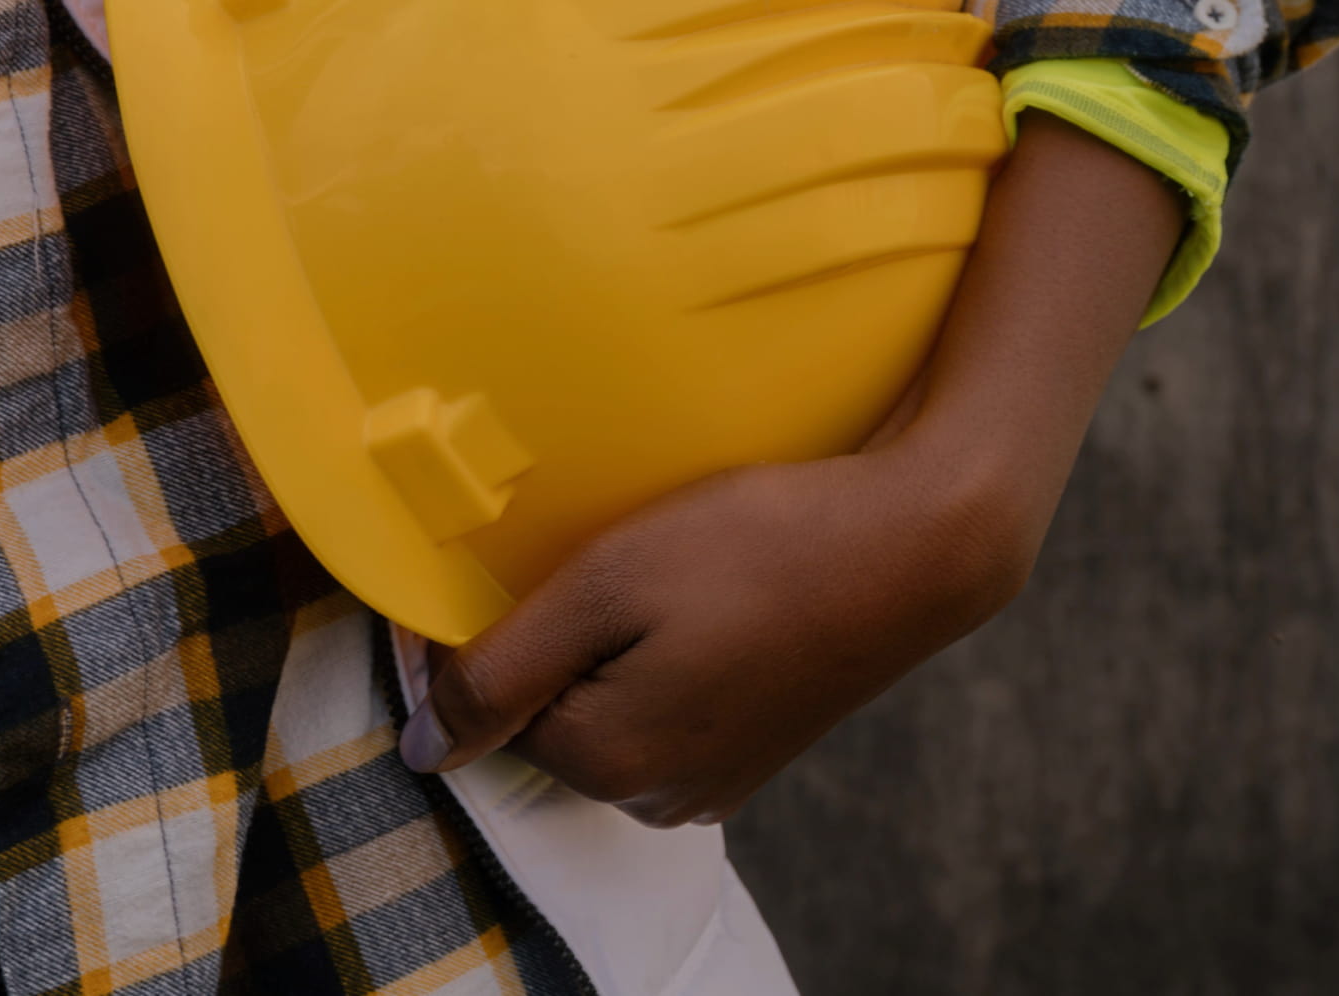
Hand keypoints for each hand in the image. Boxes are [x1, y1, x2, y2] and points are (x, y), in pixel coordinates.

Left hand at [404, 114, 1185, 825]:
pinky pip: (665, 702)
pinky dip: (662, 652)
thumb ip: (499, 675)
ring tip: (666, 573)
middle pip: (549, 710)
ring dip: (611, 643)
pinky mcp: (754, 748)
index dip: (494, 624)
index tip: (537, 557)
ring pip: (608, 705)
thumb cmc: (755, 546)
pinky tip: (700, 596)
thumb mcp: (602, 589)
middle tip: (614, 557)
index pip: (490, 704)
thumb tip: (423, 753)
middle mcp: (660, 797)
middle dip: (558, 637)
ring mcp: (715, 780)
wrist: (915, 541)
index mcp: (609, 765)